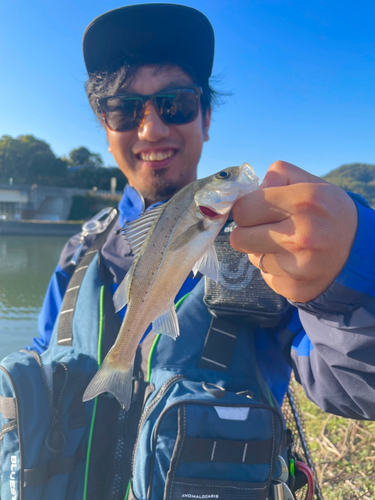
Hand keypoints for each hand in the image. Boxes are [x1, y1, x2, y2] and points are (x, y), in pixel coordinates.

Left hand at [230, 161, 357, 302]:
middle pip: (239, 238)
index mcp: (303, 202)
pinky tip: (295, 262)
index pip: (243, 210)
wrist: (362, 251)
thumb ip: (277, 176)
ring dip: (264, 252)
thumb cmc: (329, 212)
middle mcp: (301, 236)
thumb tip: (247, 192)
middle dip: (248, 232)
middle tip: (266, 229)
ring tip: (289, 246)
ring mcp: (299, 268)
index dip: (246, 210)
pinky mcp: (296, 290)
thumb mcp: (311, 182)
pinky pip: (267, 277)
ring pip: (253, 259)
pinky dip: (276, 270)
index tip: (255, 211)